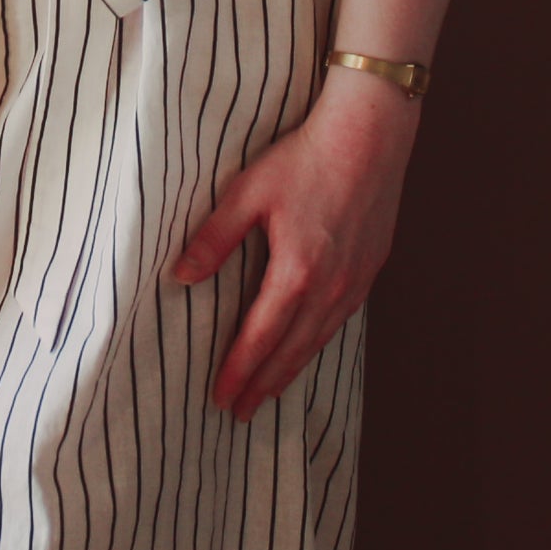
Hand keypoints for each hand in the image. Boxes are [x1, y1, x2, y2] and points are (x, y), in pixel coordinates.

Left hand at [167, 73, 420, 420]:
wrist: (369, 137)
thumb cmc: (305, 158)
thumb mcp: (247, 193)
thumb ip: (213, 238)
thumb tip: (180, 276)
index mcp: (297, 273)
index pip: (260, 338)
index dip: (239, 371)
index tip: (222, 398)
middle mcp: (330, 288)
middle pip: (291, 351)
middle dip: (264, 384)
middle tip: (240, 412)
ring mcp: (355, 282)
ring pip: (319, 340)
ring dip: (292, 369)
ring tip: (270, 391)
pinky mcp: (370, 269)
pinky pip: (340, 321)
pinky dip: (318, 342)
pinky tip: (308, 345)